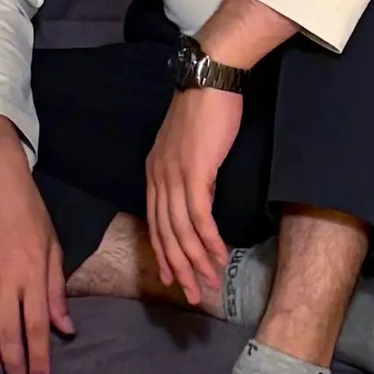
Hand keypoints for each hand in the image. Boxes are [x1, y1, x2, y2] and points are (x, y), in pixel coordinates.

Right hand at [0, 120, 73, 373]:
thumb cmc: (30, 211)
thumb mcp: (52, 247)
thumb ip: (56, 290)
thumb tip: (65, 328)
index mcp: (31, 272)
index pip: (36, 326)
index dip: (39, 357)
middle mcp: (4, 277)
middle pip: (7, 332)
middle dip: (15, 364)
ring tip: (1, 369)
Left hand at [145, 85, 240, 305]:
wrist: (209, 80)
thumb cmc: (205, 110)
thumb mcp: (190, 148)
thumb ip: (190, 175)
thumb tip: (200, 200)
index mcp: (154, 173)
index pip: (156, 223)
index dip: (165, 254)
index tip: (174, 277)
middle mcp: (158, 178)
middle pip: (165, 235)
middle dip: (179, 268)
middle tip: (193, 294)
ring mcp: (173, 177)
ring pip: (180, 232)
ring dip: (197, 262)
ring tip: (210, 283)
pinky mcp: (194, 174)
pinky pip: (199, 218)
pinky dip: (208, 242)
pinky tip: (219, 258)